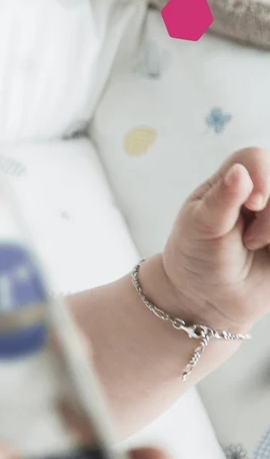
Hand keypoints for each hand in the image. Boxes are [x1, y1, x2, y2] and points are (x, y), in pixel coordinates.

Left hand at [160, 146, 269, 334]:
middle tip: (248, 241)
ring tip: (256, 247)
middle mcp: (259, 193)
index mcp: (230, 181)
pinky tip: (269, 255)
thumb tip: (239, 171)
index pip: (255, 158)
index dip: (261, 176)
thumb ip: (220, 200)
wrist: (207, 300)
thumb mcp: (199, 229)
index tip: (251, 205)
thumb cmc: (195, 258)